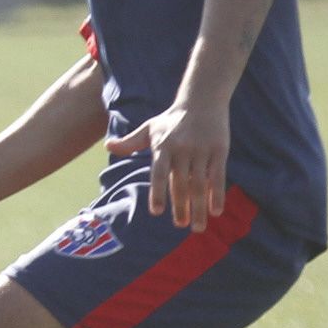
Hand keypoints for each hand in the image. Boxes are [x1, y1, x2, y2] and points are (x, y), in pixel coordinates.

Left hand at [105, 104, 228, 230]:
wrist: (202, 100)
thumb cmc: (171, 119)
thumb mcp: (149, 128)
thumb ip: (130, 142)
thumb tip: (107, 146)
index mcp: (162, 146)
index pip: (159, 173)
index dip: (158, 192)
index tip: (156, 211)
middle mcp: (182, 149)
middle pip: (180, 183)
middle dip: (180, 207)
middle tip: (180, 226)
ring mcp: (201, 150)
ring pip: (200, 184)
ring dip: (198, 207)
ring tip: (197, 227)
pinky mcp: (219, 150)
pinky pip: (218, 176)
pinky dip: (217, 194)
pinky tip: (215, 211)